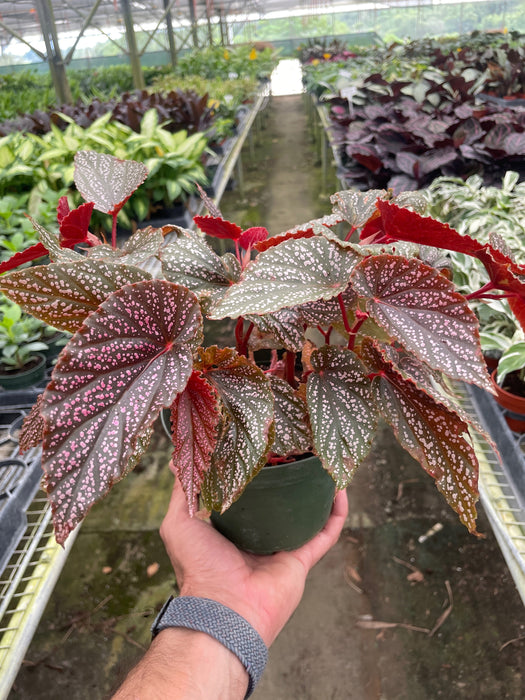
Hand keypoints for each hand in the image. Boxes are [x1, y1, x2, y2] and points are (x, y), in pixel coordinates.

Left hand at [160, 463, 347, 645]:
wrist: (224, 610)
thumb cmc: (199, 567)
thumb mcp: (180, 521)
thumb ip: (183, 491)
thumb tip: (178, 461)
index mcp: (232, 528)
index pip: (248, 494)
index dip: (257, 472)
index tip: (264, 447)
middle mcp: (259, 537)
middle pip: (281, 501)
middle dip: (291, 478)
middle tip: (298, 449)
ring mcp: (283, 548)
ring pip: (308, 514)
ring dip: (318, 491)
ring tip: (323, 463)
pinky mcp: (303, 560)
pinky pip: (327, 532)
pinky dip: (337, 512)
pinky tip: (340, 488)